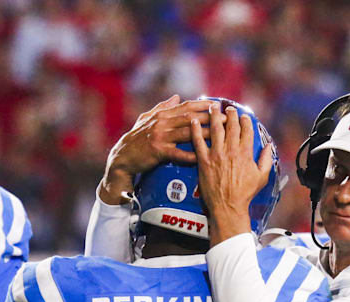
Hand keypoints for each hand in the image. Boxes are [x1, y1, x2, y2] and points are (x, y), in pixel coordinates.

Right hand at [99, 95, 215, 205]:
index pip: (187, 106)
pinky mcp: (158, 151)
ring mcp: (160, 136)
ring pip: (188, 133)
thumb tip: (176, 96)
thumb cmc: (136, 138)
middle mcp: (162, 122)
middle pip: (191, 117)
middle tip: (227, 117)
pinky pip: (178, 153)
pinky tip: (202, 155)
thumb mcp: (147, 118)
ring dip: (206, 133)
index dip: (204, 104)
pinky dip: (190, 154)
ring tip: (221, 134)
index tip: (219, 104)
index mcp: (162, 114)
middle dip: (211, 117)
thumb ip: (162, 107)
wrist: (122, 157)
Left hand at [191, 104, 273, 245]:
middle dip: (230, 114)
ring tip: (212, 107)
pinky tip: (194, 121)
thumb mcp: (261, 177)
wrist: (228, 206)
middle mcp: (231, 150)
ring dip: (213, 116)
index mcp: (245, 153)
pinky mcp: (203, 160)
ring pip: (215, 129)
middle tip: (228, 108)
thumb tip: (269, 147)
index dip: (245, 120)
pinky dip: (196, 130)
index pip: (246, 130)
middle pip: (231, 126)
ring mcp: (216, 154)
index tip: (243, 115)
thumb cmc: (245, 194)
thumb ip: (266, 160)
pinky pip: (198, 142)